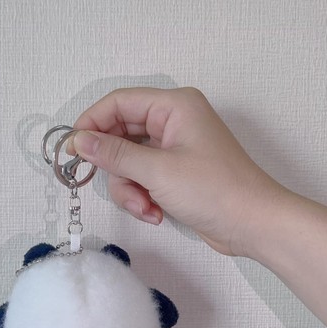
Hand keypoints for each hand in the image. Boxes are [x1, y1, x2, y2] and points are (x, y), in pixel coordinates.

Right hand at [72, 86, 283, 256]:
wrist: (253, 225)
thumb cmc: (214, 190)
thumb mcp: (157, 171)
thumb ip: (114, 154)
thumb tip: (78, 140)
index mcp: (174, 106)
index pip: (119, 102)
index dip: (92, 123)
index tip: (73, 150)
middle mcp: (174, 121)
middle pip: (121, 133)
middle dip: (116, 166)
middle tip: (108, 183)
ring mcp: (175, 147)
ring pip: (129, 161)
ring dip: (130, 188)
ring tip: (144, 207)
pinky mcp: (176, 172)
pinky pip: (143, 177)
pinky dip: (142, 196)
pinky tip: (155, 213)